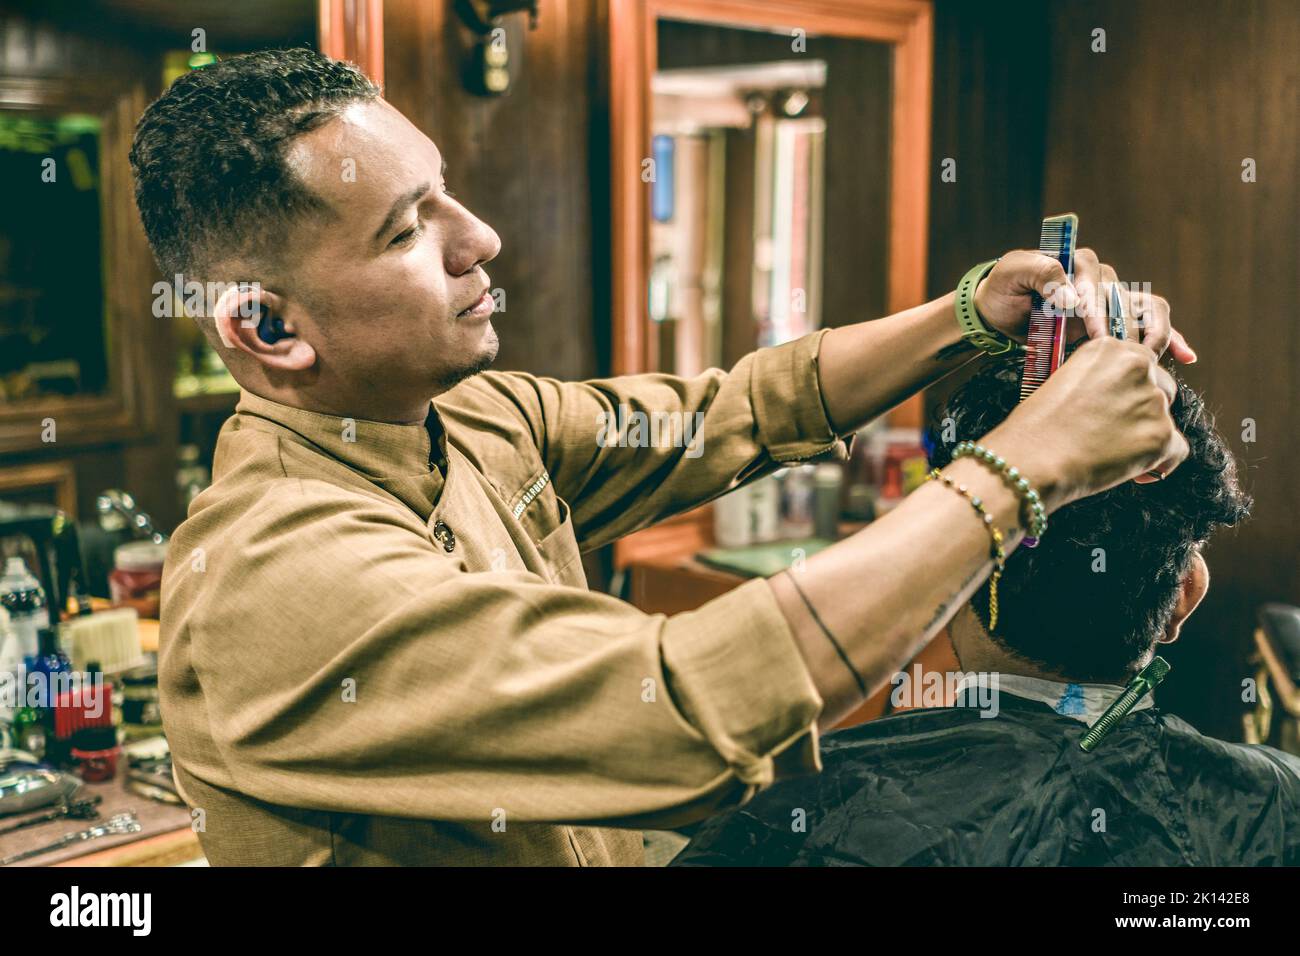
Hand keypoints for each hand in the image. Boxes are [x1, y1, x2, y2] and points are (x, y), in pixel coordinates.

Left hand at [973, 248, 1196, 363]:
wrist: (999, 313)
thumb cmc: (1005, 290)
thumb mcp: (1012, 273)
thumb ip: (1039, 271)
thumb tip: (1070, 291)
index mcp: (1078, 263)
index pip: (1097, 281)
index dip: (1096, 306)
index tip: (1094, 332)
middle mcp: (1100, 279)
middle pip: (1125, 299)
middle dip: (1123, 328)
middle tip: (1118, 354)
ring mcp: (1111, 300)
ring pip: (1147, 311)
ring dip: (1156, 333)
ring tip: (1153, 357)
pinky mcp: (1115, 322)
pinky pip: (1150, 326)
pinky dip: (1172, 340)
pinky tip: (1185, 357)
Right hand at [984, 336, 1188, 511]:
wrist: (1031, 459)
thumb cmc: (1035, 428)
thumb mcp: (1064, 383)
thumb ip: (1099, 382)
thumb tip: (1120, 403)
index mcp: (1110, 348)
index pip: (1140, 364)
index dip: (1129, 390)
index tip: (1115, 409)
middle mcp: (1138, 367)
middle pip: (1162, 388)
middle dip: (1144, 411)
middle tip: (1116, 435)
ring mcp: (1153, 401)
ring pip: (1167, 421)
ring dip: (1148, 437)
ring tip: (1115, 456)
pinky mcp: (1162, 435)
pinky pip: (1177, 451)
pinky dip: (1160, 464)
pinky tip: (1135, 474)